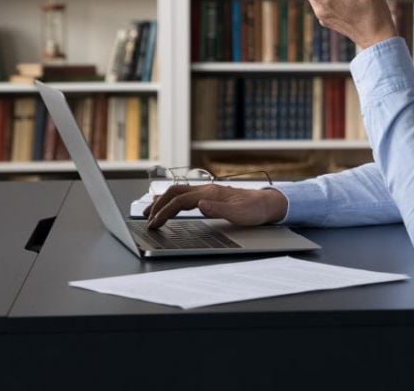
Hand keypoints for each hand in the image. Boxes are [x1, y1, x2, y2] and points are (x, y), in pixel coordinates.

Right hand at [144, 184, 288, 229]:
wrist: (267, 203)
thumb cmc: (255, 210)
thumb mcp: (240, 214)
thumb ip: (219, 209)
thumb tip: (200, 205)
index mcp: (211, 193)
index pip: (180, 201)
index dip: (164, 212)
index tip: (154, 224)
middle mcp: (207, 190)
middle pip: (174, 192)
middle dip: (158, 205)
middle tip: (147, 219)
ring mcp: (207, 192)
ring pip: (178, 192)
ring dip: (163, 201)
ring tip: (150, 212)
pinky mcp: (210, 196)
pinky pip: (185, 196)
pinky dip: (172, 201)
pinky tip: (169, 208)